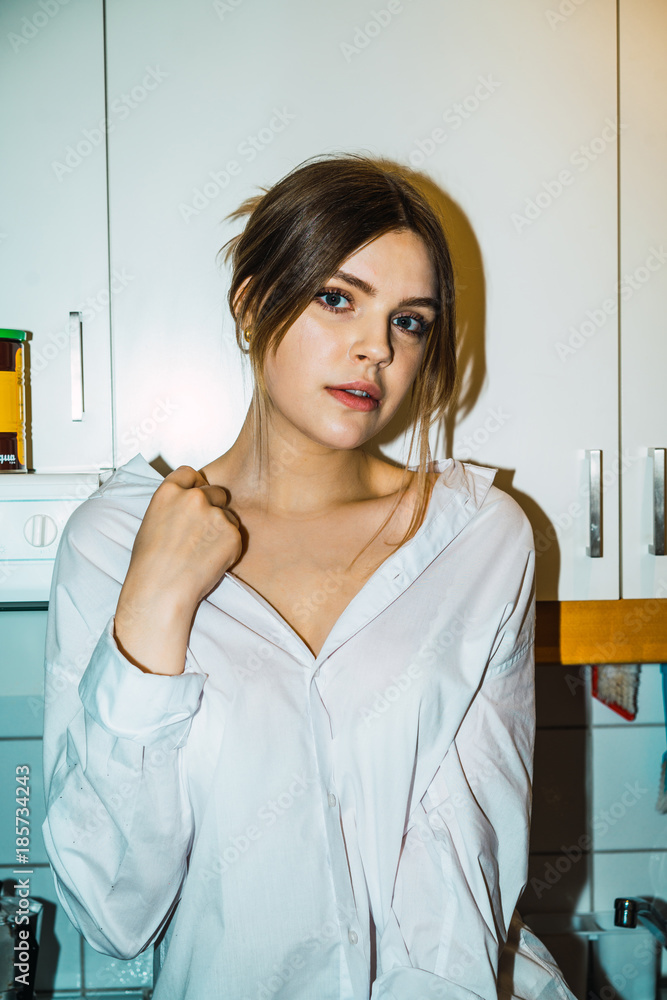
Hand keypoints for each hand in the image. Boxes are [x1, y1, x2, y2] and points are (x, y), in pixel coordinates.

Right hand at [114, 465, 241, 674]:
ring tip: (202, 551)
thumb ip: (173, 506)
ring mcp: (215, 514)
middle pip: (216, 491)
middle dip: (214, 507)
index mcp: (169, 491)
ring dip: (222, 528)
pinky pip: (236, 535)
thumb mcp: (151, 522)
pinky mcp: (232, 533)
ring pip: (229, 515)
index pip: (190, 474)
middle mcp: (194, 497)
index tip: (196, 497)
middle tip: (202, 532)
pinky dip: (229, 547)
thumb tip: (186, 504)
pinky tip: (211, 560)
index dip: (195, 486)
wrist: (161, 589)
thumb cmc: (150, 563)